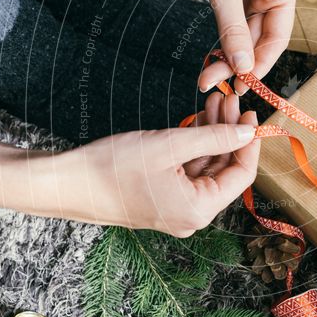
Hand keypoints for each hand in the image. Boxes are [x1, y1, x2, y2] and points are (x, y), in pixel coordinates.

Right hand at [62, 93, 258, 235]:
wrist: (66, 183)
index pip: (241, 175)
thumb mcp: (170, 144)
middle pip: (224, 171)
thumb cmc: (112, 167)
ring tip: (214, 103)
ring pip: (206, 168)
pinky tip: (197, 121)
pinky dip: (194, 147)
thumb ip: (214, 138)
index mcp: (198, 209)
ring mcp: (176, 209)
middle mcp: (191, 216)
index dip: (249, 143)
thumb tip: (247, 132)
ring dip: (211, 136)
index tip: (251, 114)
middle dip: (228, 133)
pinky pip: (188, 173)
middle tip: (229, 100)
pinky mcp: (162, 200)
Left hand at [100, 0, 298, 92]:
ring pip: (243, 38)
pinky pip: (231, 29)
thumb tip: (243, 67)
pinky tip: (211, 60)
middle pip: (259, 41)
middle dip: (237, 63)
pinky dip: (221, 45)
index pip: (277, 37)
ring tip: (207, 76)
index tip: (242, 84)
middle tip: (216, 84)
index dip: (260, 63)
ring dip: (226, 57)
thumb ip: (233, 30)